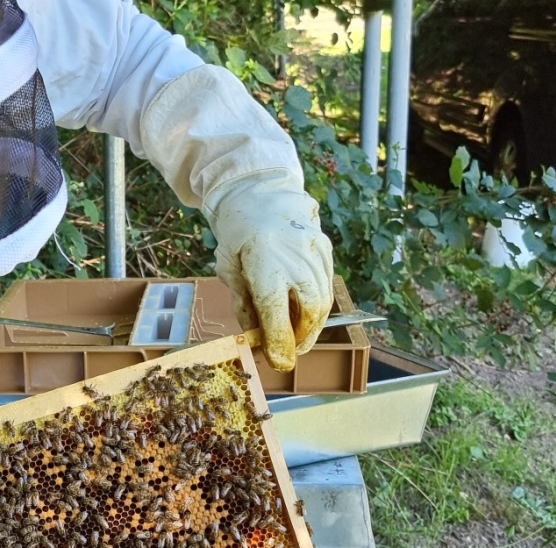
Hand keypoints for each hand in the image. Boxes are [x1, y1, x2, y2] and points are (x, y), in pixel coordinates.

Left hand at [205, 169, 333, 370]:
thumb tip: (256, 338)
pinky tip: (306, 313)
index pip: (276, 312)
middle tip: (289, 353)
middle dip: (302, 338)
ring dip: (312, 326)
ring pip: (323, 300)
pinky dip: (319, 305)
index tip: (280, 361)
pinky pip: (328, 285)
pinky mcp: (325, 249)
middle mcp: (295, 257)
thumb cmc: (238, 234)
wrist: (261, 194)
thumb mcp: (228, 268)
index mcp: (264, 261)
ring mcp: (314, 251)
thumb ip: (244, 303)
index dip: (280, 342)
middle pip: (309, 309)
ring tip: (297, 338)